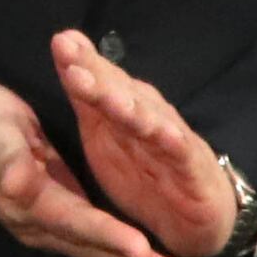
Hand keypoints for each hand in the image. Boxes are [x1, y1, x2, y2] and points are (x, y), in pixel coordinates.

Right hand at [0, 79, 200, 256]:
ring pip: (101, 255)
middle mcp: (40, 225)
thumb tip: (16, 183)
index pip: (74, 221)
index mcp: (27, 200)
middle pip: (95, 249)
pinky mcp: (60, 225)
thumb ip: (6, 156)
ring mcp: (50, 229)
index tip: (143, 250)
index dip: (108, 235)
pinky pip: (98, 247)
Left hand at [54, 31, 244, 256]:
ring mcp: (170, 139)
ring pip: (149, 120)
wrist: (195, 214)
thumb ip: (85, 96)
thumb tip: (64, 48)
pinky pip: (180, 153)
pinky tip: (163, 134)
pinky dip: (174, 143)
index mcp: (124, 106)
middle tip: (74, 63)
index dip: (82, 62)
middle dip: (101, 77)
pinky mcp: (191, 167)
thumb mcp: (104, 134)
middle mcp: (148, 115)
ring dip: (132, 108)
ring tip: (111, 98)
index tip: (61, 42)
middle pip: (123, 93)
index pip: (102, 79)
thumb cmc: (145, 169)